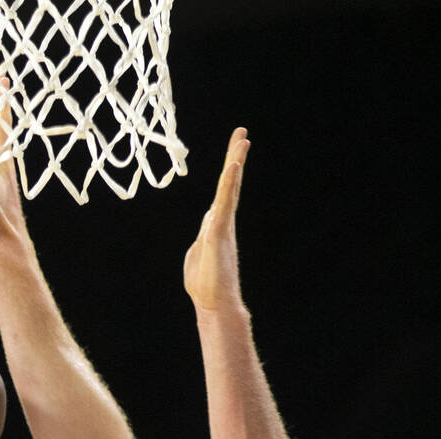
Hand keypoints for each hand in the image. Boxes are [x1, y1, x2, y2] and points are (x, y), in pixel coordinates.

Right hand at [0, 78, 27, 242]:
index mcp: (0, 161)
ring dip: (2, 116)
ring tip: (1, 101)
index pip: (0, 124)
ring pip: (4, 136)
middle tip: (2, 78)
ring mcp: (5, 170)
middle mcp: (5, 161)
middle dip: (1, 101)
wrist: (8, 239)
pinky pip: (1, 149)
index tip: (2, 77)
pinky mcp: (4, 179)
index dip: (0, 101)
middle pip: (3, 124)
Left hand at [184, 127, 249, 310]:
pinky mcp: (219, 231)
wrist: (214, 303)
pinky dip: (229, 183)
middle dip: (235, 157)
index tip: (233, 152)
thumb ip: (203, 236)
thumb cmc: (205, 284)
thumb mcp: (199, 253)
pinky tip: (233, 166)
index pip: (222, 192)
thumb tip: (208, 225)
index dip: (227, 172)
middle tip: (242, 133)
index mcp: (216, 225)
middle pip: (229, 183)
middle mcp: (222, 221)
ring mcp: (222, 225)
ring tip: (242, 140)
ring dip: (234, 163)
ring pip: (229, 188)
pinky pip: (225, 202)